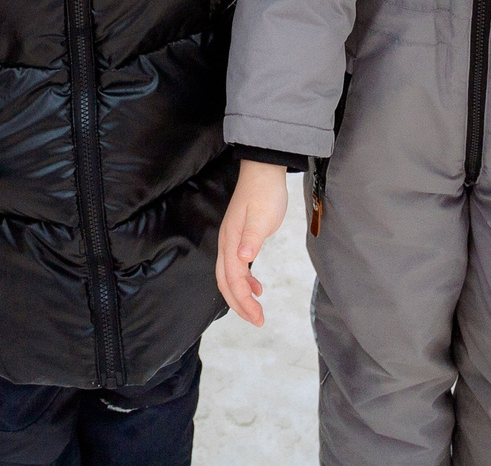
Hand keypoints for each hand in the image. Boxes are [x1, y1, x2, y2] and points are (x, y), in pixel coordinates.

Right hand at [216, 160, 290, 325]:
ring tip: (256, 309)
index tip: (258, 317)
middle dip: (239, 304)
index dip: (243, 301)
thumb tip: (243, 258)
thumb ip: (252, 238)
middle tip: (257, 320)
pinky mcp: (240, 238)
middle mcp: (227, 243)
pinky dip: (245, 281)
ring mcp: (232, 240)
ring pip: (230, 276)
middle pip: (226, 282)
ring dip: (241, 295)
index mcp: (231, 241)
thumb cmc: (264, 193)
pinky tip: (257, 287)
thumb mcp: (262, 217)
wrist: (263, 170)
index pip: (233, 279)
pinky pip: (237, 267)